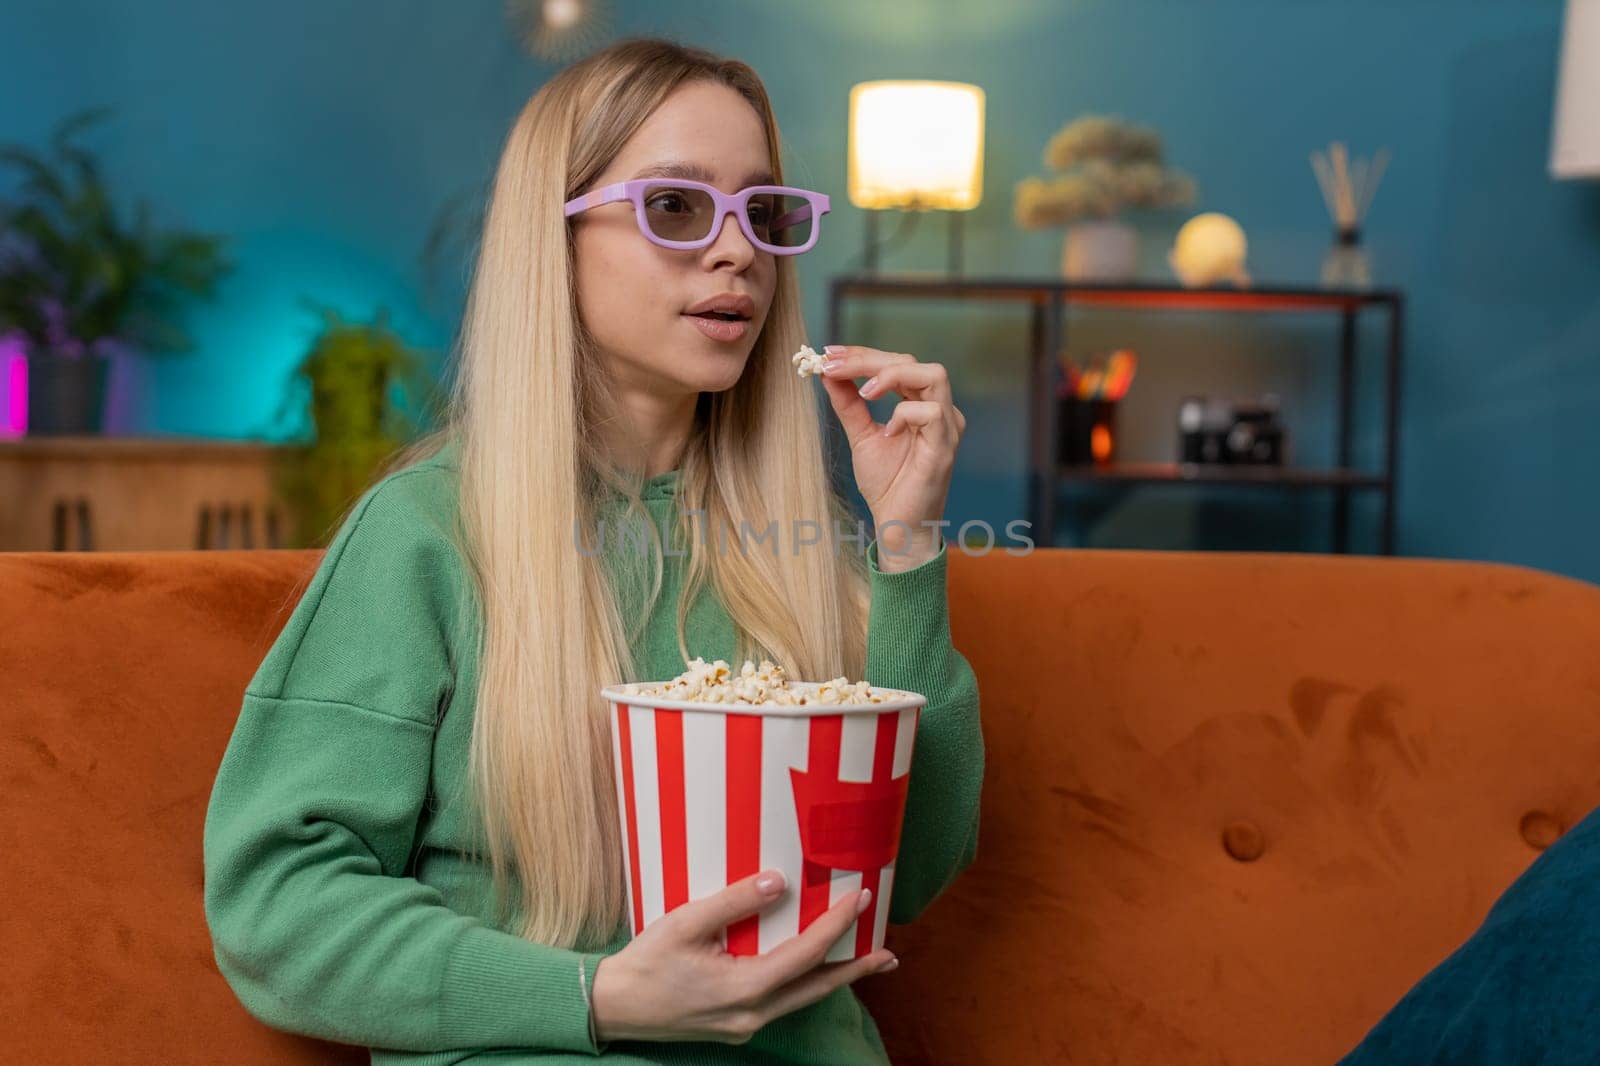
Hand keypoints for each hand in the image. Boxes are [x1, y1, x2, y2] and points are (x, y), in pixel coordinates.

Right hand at [590, 869, 897, 1044]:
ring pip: (802, 999)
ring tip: (866, 962)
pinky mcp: (735, 1026)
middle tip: (890, 953)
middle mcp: (751, 1014)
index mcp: (743, 988)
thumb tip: (779, 883)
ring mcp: (744, 1025)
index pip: (805, 954)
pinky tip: (812, 970)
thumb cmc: (645, 963)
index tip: (860, 899)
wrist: (613, 1008)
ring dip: (834, 979)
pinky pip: (782, 1002)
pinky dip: (804, 984)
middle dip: (856, 969)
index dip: (836, 925)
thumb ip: (734, 902)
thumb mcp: (685, 923)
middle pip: (817, 988)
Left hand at [818, 346, 966, 571]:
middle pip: (913, 361)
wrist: (897, 525)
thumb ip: (848, 404)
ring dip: (892, 375)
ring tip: (864, 392)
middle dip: (869, 359)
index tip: (829, 354)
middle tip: (833, 364)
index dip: (862, 354)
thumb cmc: (887, 484)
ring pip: (933, 375)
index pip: (898, 362)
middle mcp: (939, 409)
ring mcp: (947, 426)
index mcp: (921, 403)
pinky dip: (904, 414)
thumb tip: (828, 372)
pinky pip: (932, 413)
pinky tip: (887, 431)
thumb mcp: (861, 435)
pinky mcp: (945, 447)